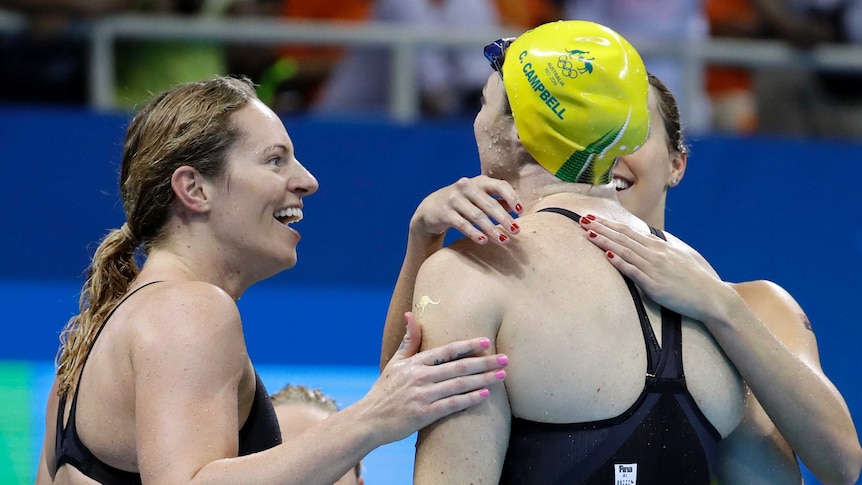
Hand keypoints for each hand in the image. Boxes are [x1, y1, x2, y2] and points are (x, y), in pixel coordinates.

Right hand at [366, 312, 507, 443]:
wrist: (370, 420)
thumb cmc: (385, 390)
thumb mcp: (395, 363)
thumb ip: (408, 341)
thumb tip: (410, 315)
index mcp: (415, 363)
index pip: (446, 350)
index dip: (468, 345)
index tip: (486, 341)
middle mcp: (420, 377)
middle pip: (459, 367)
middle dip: (484, 362)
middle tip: (505, 359)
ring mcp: (422, 396)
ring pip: (459, 385)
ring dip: (482, 380)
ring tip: (501, 376)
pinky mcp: (424, 414)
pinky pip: (452, 405)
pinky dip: (469, 399)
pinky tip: (484, 395)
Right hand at [410, 176, 521, 245]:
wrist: (430, 208)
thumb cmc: (461, 203)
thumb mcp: (478, 198)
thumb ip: (495, 200)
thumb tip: (516, 207)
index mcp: (479, 181)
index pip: (499, 185)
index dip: (512, 197)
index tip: (521, 211)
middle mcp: (466, 186)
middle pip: (489, 203)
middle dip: (504, 218)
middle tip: (516, 231)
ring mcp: (454, 199)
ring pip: (477, 215)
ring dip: (492, 229)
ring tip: (503, 240)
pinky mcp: (444, 212)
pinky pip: (462, 224)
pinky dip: (474, 233)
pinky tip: (484, 241)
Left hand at [579, 214, 730, 322]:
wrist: (712, 297)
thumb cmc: (697, 279)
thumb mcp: (680, 257)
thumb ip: (663, 248)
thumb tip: (650, 242)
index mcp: (660, 246)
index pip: (629, 232)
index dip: (610, 224)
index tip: (594, 217)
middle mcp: (655, 253)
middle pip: (623, 237)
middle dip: (601, 227)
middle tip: (582, 219)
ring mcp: (654, 268)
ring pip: (625, 251)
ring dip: (605, 241)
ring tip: (588, 233)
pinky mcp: (655, 285)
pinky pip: (634, 272)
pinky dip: (619, 262)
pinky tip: (606, 255)